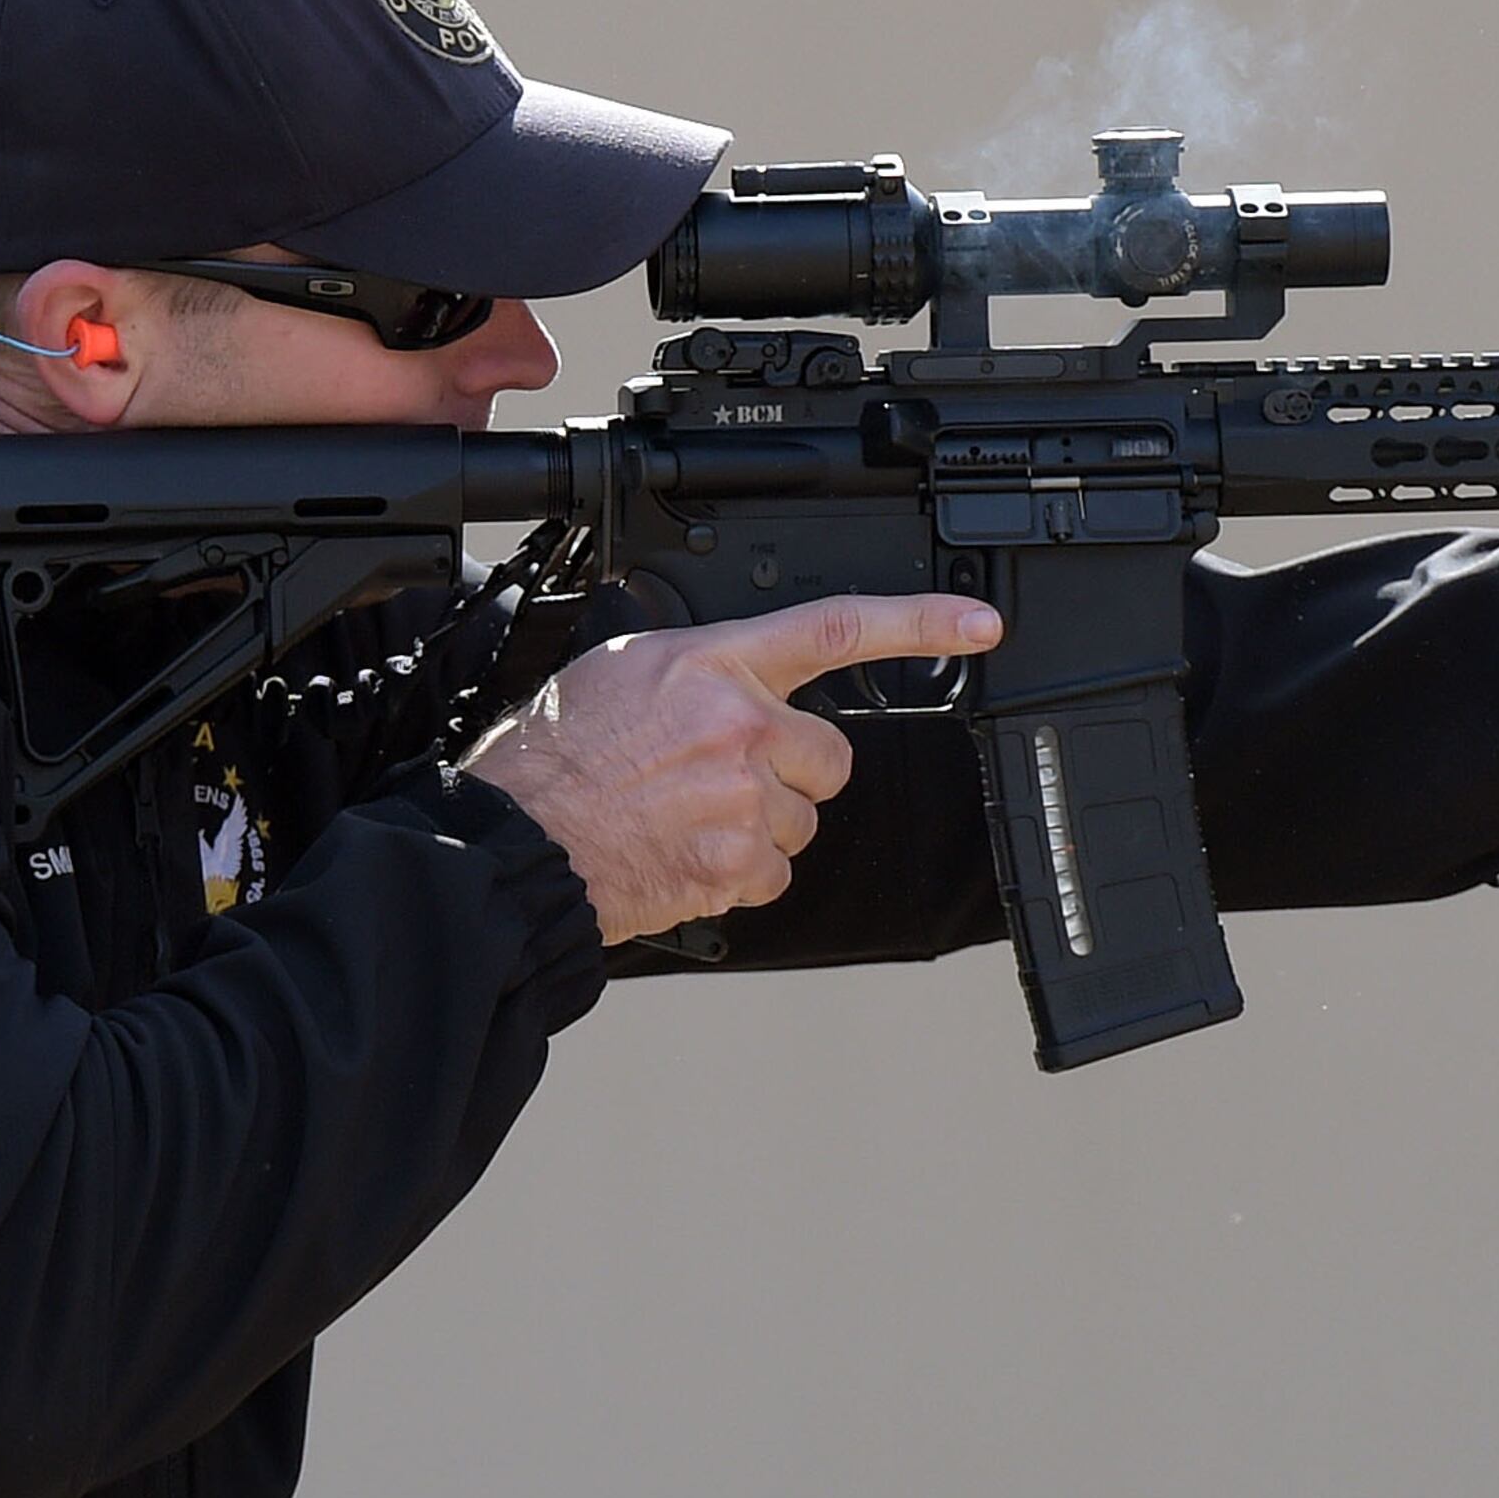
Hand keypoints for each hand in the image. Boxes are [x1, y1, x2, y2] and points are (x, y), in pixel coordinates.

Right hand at [462, 593, 1003, 942]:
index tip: (978, 626)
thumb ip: (696, 668)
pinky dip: (738, 874)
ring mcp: (745, 798)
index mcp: (715, 665)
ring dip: (759, 826)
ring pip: (801, 819)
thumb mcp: (622, 671)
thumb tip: (729, 679)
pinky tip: (684, 854)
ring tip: (684, 819)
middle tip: (723, 779)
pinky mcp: (739, 864)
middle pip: (829, 755)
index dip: (921, 624)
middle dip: (791, 772)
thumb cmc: (555, 756)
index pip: (838, 628)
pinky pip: (774, 873)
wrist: (520, 839)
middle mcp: (741, 726)